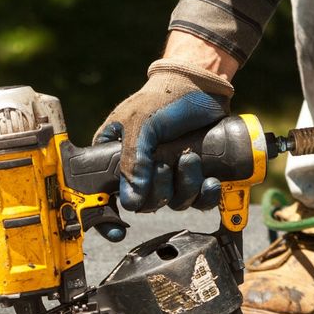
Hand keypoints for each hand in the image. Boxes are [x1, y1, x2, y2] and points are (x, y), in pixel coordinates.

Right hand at [94, 58, 233, 213]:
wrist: (203, 83)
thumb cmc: (164, 96)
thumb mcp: (141, 124)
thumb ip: (133, 161)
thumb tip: (131, 201)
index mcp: (115, 158)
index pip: (103, 195)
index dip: (106, 218)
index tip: (116, 229)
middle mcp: (140, 171)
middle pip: (144, 205)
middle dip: (160, 191)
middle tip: (165, 166)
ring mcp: (167, 175)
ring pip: (172, 203)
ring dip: (185, 187)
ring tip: (191, 160)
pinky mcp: (192, 176)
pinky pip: (197, 201)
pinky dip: (205, 195)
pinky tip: (210, 181)